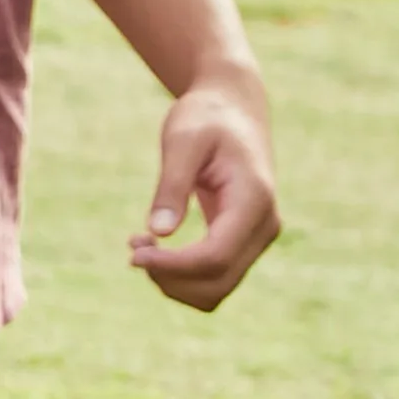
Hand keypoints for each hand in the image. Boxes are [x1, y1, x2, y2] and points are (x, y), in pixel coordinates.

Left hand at [132, 74, 278, 310]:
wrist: (234, 109)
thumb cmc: (206, 117)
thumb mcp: (182, 139)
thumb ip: (172, 184)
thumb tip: (157, 232)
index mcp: (254, 200)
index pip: (216, 256)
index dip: (173, 265)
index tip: (133, 253)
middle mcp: (265, 226)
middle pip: (218, 281)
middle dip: (170, 277)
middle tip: (133, 247)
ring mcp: (258, 238)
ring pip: (217, 290)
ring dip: (174, 282)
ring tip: (141, 247)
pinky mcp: (245, 243)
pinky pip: (215, 279)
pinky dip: (182, 276)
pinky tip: (156, 250)